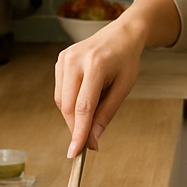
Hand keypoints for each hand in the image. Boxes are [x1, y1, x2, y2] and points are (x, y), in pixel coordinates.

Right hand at [53, 0, 180, 157]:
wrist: (121, 34)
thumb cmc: (126, 59)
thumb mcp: (124, 87)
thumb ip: (107, 113)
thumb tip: (93, 140)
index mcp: (96, 65)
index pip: (83, 107)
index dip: (78, 132)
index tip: (75, 152)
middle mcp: (76, 60)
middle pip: (68, 107)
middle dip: (76, 127)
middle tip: (89, 141)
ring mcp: (65, 58)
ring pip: (61, 102)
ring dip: (74, 115)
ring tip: (96, 102)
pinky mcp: (60, 60)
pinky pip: (60, 92)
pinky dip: (70, 102)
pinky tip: (86, 95)